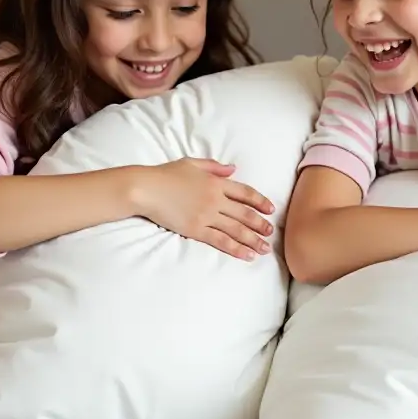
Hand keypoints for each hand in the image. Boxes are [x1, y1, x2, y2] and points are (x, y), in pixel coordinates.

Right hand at [134, 158, 274, 260]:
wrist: (146, 189)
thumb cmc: (166, 174)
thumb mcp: (192, 163)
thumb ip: (214, 167)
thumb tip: (233, 169)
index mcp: (216, 182)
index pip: (246, 193)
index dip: (260, 202)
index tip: (270, 209)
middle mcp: (216, 200)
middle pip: (245, 214)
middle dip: (260, 225)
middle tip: (271, 233)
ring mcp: (207, 216)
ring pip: (236, 230)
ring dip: (253, 240)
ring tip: (265, 249)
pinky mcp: (196, 230)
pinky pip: (221, 241)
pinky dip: (236, 249)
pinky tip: (247, 255)